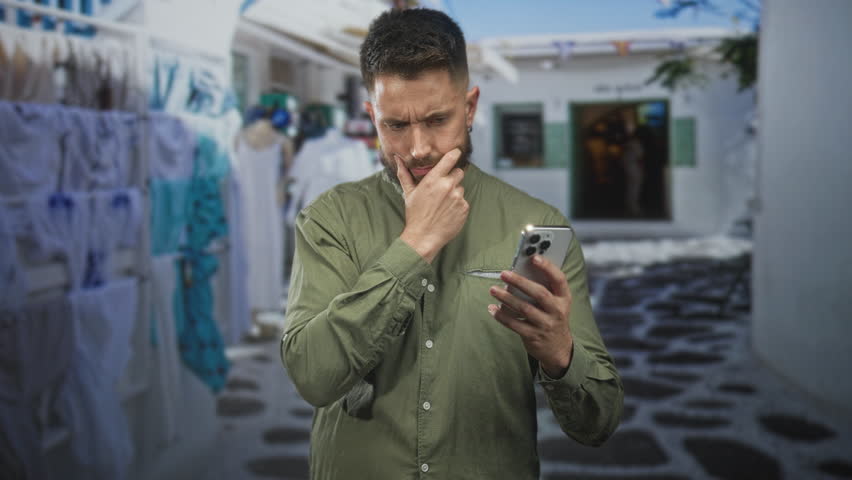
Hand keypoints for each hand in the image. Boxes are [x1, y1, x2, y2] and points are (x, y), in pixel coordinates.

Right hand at [397, 149, 468, 262]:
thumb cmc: (415, 214)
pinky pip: (464, 201)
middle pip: (459, 172)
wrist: (423, 237)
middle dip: (453, 177)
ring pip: (461, 188)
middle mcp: (447, 186)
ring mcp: (457, 197)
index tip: (456, 153)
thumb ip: (404, 173)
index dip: (455, 154)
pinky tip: (448, 212)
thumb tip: (397, 158)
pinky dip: (458, 206)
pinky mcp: (464, 208)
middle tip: (443, 188)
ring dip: (455, 193)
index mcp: (433, 179)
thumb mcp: (408, 193)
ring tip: (443, 204)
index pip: (451, 158)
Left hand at [487, 254, 573, 377]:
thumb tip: (519, 272)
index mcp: (564, 298)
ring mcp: (546, 325)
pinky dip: (501, 316)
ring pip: (524, 309)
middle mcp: (557, 311)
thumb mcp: (556, 303)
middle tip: (504, 273)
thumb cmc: (552, 317)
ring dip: (506, 298)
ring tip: (493, 289)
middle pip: (539, 293)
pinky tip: (492, 308)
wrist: (558, 349)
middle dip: (520, 282)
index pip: (559, 279)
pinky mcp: (533, 336)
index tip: (534, 258)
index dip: (548, 267)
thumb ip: (543, 288)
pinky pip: (514, 324)